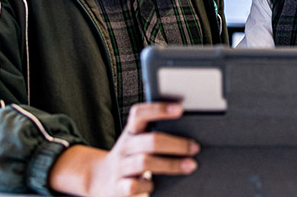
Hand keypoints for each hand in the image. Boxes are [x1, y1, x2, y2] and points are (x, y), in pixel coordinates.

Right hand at [49, 102, 198, 195]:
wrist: (101, 178)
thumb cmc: (129, 157)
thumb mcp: (137, 140)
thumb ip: (155, 132)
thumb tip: (189, 129)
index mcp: (131, 132)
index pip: (140, 114)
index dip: (158, 109)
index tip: (180, 109)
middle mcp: (125, 147)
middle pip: (150, 141)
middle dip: (176, 144)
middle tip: (194, 147)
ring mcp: (121, 167)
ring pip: (145, 162)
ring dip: (171, 164)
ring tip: (190, 165)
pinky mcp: (118, 186)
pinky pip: (133, 186)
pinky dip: (147, 186)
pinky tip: (155, 185)